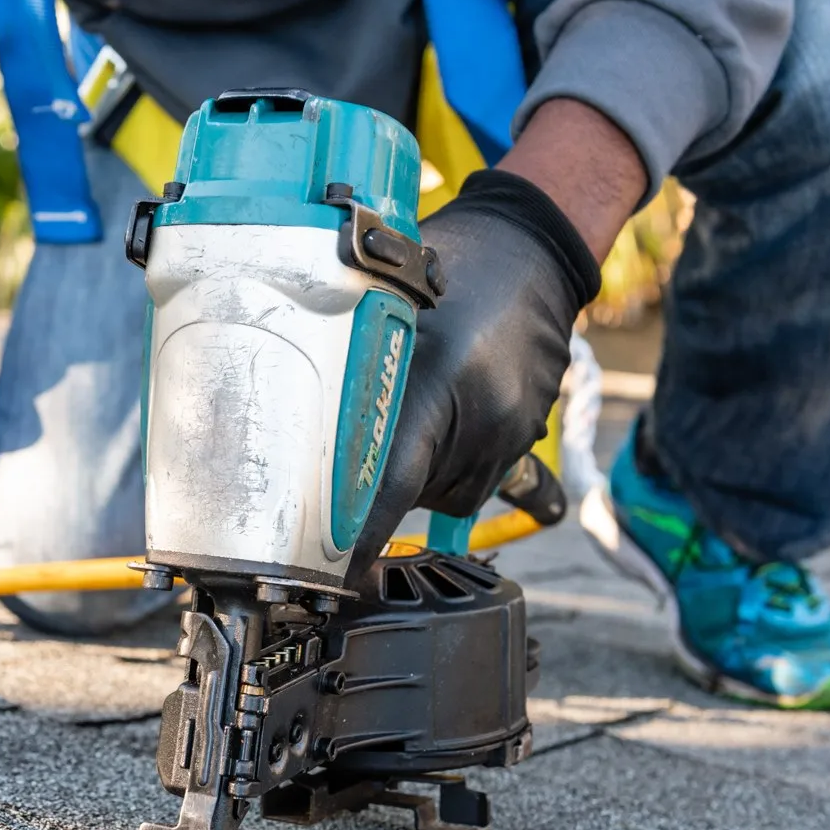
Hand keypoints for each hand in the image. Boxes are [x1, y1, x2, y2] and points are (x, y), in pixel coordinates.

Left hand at [350, 168, 596, 579]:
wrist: (535, 250)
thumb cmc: (452, 264)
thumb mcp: (387, 302)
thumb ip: (353, 366)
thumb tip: (294, 423)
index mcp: (439, 383)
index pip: (388, 486)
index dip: (354, 540)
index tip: (328, 579)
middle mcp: (481, 420)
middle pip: (414, 494)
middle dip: (375, 491)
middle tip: (343, 460)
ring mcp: (511, 433)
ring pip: (446, 491)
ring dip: (416, 474)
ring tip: (410, 411)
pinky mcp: (526, 436)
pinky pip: (475, 475)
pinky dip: (448, 461)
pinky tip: (442, 415)